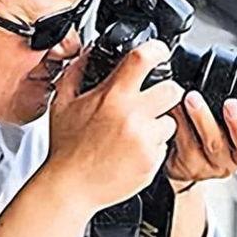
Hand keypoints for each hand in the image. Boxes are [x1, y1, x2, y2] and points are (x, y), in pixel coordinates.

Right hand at [47, 40, 183, 211]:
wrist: (71, 187)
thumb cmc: (66, 148)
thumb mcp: (62, 103)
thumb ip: (76, 73)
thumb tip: (87, 54)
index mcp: (112, 97)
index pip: (143, 58)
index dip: (157, 49)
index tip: (158, 51)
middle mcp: (133, 116)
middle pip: (173, 89)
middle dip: (164, 92)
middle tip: (151, 99)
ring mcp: (145, 140)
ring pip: (171, 120)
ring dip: (158, 122)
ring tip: (135, 131)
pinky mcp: (152, 161)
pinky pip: (165, 145)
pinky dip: (153, 145)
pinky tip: (132, 149)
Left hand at [164, 90, 236, 181]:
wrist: (187, 163)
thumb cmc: (209, 138)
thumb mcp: (227, 126)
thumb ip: (225, 109)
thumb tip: (220, 75)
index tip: (232, 103)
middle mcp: (222, 163)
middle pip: (215, 143)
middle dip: (204, 118)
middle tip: (193, 97)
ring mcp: (199, 167)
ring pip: (190, 147)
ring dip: (180, 121)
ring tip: (173, 101)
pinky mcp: (178, 168)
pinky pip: (171, 150)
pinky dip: (166, 128)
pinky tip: (163, 113)